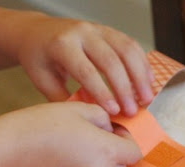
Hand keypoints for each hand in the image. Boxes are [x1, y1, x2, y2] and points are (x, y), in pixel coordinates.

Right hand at [0, 102, 141, 166]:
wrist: (15, 148)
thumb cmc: (46, 124)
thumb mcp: (81, 108)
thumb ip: (105, 117)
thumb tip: (111, 128)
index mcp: (107, 151)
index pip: (135, 153)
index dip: (127, 142)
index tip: (114, 134)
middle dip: (114, 158)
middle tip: (94, 142)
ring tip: (75, 152)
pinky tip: (63, 163)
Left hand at [14, 15, 153, 116]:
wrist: (36, 33)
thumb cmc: (38, 59)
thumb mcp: (42, 81)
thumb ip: (64, 99)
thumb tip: (88, 118)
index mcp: (62, 45)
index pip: (86, 71)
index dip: (102, 92)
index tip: (114, 112)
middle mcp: (81, 33)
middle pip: (110, 60)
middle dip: (125, 88)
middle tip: (132, 111)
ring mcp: (97, 28)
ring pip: (126, 49)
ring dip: (140, 76)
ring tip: (146, 99)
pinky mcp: (107, 30)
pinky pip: (130, 44)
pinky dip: (142, 63)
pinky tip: (148, 81)